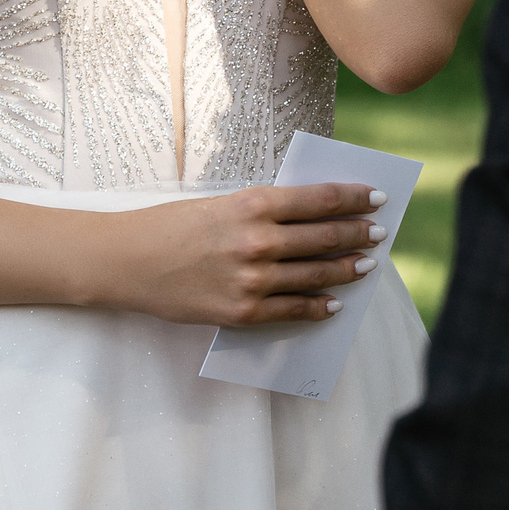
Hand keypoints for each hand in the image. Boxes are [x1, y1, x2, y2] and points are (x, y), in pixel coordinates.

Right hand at [94, 181, 387, 326]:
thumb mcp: (222, 204)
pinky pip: (291, 311)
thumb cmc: (173, 226)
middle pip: (325, 237)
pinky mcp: (242, 311)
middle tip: (379, 234)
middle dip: (358, 235)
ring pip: (315, 275)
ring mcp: (252, 279)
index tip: (376, 198)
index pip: (320, 199)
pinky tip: (333, 303)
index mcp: (254, 204)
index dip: (354, 198)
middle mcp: (258, 240)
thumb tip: (313, 215)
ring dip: (346, 270)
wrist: (129, 261)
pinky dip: (317, 307)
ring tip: (366, 266)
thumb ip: (265, 211)